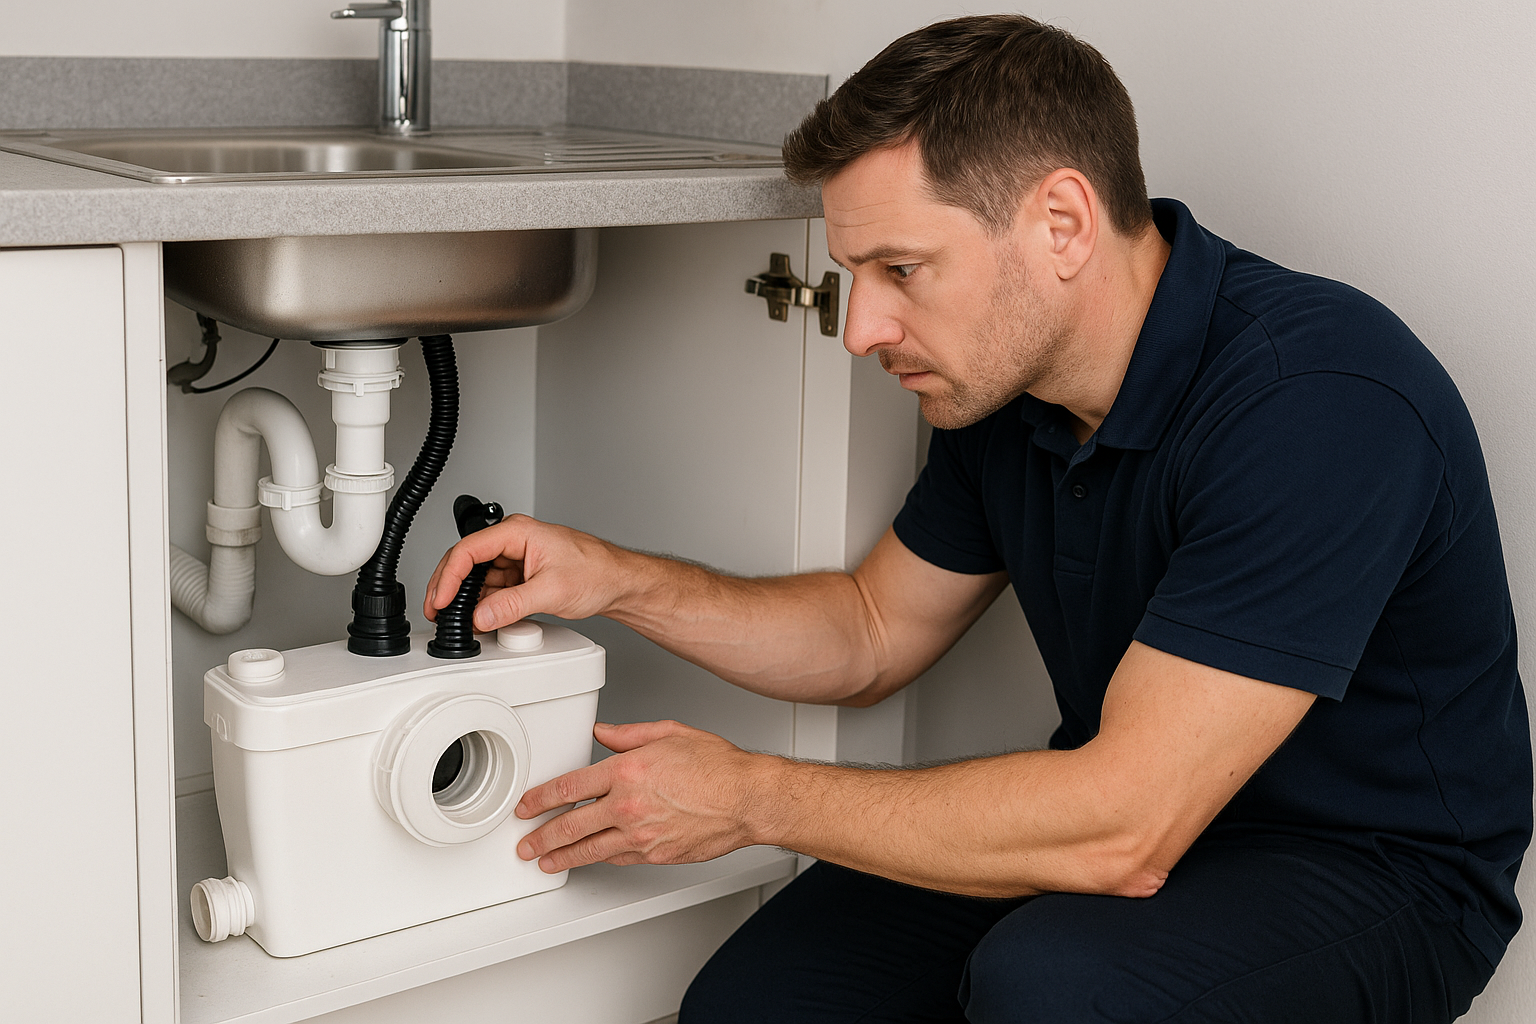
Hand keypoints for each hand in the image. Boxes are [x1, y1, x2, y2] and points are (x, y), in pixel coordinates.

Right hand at [423, 514, 631, 630]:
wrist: (619, 583)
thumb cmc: (597, 572)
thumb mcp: (551, 591)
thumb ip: (512, 605)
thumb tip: (481, 616)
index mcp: (518, 532)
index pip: (468, 550)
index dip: (449, 577)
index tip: (441, 601)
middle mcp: (514, 541)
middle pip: (466, 562)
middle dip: (449, 588)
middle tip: (437, 612)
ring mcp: (516, 558)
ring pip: (477, 577)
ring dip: (466, 599)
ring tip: (456, 620)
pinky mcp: (521, 574)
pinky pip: (492, 588)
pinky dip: (483, 604)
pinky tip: (480, 619)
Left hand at [515, 720, 772, 872]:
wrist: (747, 799)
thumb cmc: (718, 767)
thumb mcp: (669, 733)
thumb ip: (629, 734)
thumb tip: (603, 732)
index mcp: (627, 770)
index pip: (569, 787)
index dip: (540, 799)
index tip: (528, 805)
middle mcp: (628, 804)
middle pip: (570, 825)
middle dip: (541, 836)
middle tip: (526, 842)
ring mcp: (641, 834)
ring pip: (589, 850)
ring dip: (561, 857)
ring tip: (545, 862)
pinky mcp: (655, 854)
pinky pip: (618, 859)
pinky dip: (598, 860)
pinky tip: (588, 860)